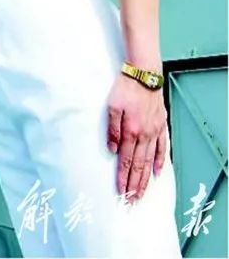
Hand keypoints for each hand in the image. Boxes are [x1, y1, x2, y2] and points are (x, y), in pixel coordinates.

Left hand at [107, 72, 167, 203]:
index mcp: (131, 132)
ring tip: (141, 192)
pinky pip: (162, 148)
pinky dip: (160, 162)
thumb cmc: (126, 88)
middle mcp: (145, 135)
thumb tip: (111, 149)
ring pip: (150, 161)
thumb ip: (112, 129)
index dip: (123, 177)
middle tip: (131, 200)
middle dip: (134, 185)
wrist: (144, 74)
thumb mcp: (112, 107)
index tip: (120, 191)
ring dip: (145, 179)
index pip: (126, 161)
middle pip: (139, 166)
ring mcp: (155, 132)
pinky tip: (157, 172)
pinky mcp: (161, 126)